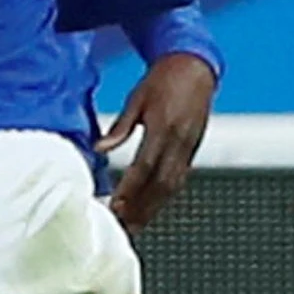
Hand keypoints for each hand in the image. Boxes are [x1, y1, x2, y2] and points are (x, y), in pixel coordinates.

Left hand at [99, 53, 216, 229]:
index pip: (145, 166)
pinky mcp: (193, 149)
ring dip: (153, 208)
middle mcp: (180, 141)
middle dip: (142, 209)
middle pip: (160, 184)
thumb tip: (99, 148)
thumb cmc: (162, 79)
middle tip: (123, 227)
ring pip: (172, 186)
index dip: (131, 189)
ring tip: (134, 226)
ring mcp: (189, 147)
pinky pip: (179, 179)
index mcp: (164, 126)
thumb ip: (120, 127)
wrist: (194, 66)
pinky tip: (150, 208)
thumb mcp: (136, 98)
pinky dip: (164, 197)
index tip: (116, 206)